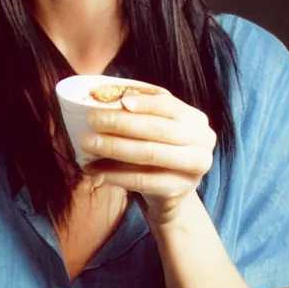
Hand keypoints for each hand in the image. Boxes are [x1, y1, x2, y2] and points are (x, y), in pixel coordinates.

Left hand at [80, 86, 216, 225]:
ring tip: (86, 144)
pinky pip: (140, 180)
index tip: (118, 101)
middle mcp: (202, 142)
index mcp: (195, 120)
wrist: (171, 193)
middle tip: (90, 120)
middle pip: (157, 129)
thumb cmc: (158, 151)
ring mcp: (192, 168)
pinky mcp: (177, 190)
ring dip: (113, 148)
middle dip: (120, 123)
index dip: (144, 102)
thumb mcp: (156, 128)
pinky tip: (93, 169)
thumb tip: (104, 94)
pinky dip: (113, 174)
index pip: (169, 105)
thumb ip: (139, 110)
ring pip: (148, 154)